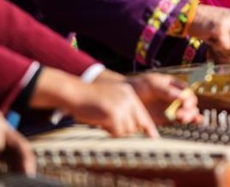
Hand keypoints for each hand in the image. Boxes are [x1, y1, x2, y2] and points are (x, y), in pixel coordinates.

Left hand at [0, 107, 34, 174]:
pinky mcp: (1, 150)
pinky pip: (13, 159)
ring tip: (26, 179)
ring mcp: (4, 140)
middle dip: (24, 160)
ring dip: (24, 165)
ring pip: (20, 153)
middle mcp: (3, 129)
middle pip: (19, 145)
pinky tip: (18, 178)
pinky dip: (16, 168)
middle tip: (27, 174)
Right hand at [30, 68, 157, 137]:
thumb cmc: (89, 98)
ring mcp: (122, 106)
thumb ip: (124, 108)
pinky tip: (101, 122)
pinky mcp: (114, 114)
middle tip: (110, 123)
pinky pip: (117, 132)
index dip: (148, 127)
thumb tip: (135, 127)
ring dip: (116, 130)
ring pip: (127, 130)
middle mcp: (128, 99)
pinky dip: (109, 131)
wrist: (75, 92)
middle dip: (124, 129)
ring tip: (104, 120)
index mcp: (129, 93)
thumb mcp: (111, 97)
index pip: (143, 114)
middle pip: (136, 125)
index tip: (154, 137)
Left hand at [126, 73, 199, 124]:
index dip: (188, 98)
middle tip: (181, 114)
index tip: (185, 103)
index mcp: (174, 85)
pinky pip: (180, 120)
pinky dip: (189, 121)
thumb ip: (167, 91)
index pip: (187, 91)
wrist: (124, 97)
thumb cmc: (139, 86)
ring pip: (188, 112)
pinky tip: (197, 122)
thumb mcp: (152, 84)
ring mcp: (171, 108)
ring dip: (190, 116)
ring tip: (183, 118)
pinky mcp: (166, 118)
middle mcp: (175, 97)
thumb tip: (183, 97)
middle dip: (189, 109)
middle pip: (189, 103)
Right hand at [190, 5, 229, 62]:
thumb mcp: (222, 27)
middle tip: (227, 53)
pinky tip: (211, 41)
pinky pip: (225, 46)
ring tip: (216, 44)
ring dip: (226, 51)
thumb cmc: (204, 25)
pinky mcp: (219, 28)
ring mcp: (228, 22)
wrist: (187, 15)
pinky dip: (218, 48)